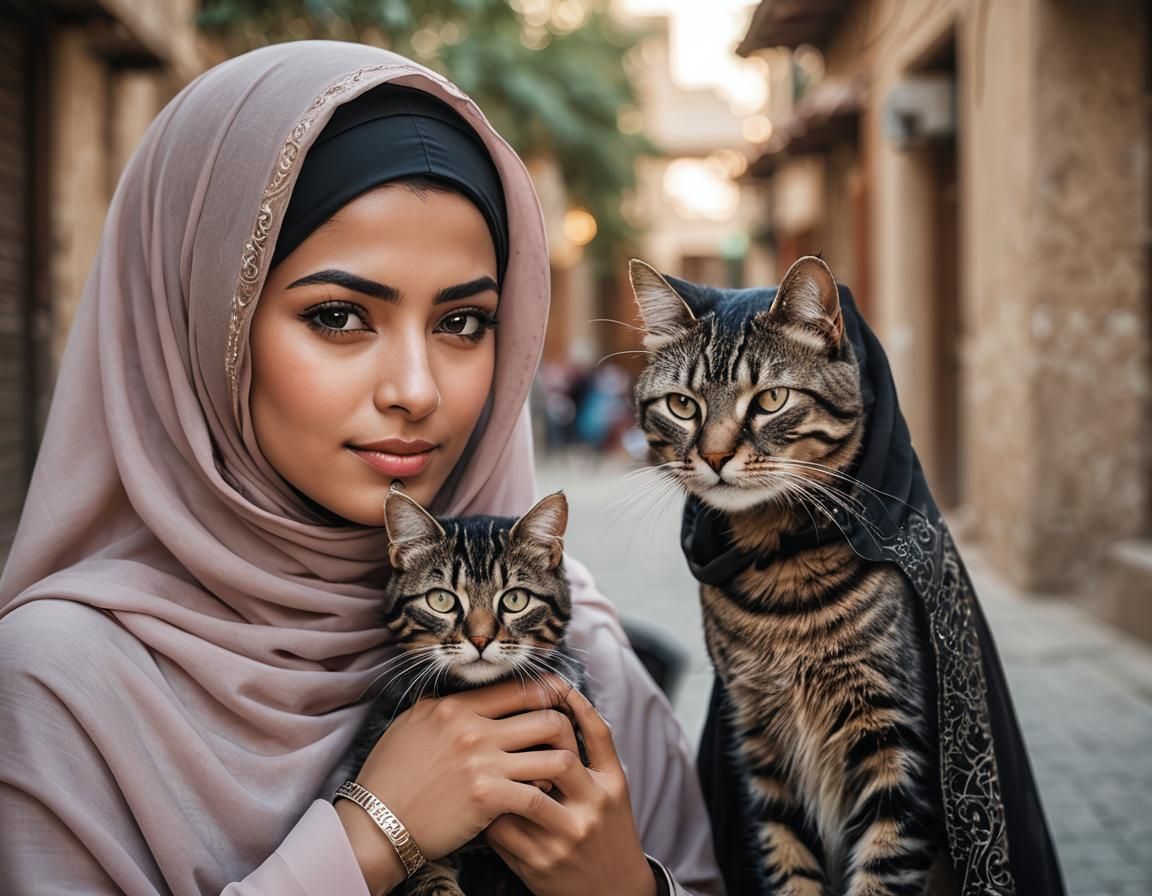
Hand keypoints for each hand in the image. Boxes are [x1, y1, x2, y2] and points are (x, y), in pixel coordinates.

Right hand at [341, 676, 581, 892]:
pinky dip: (547, 797)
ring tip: (561, 774)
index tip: (561, 700)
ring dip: (562, 765)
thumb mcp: (413, 724)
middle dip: (565, 729)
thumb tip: (472, 697)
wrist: (375, 824)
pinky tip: (543, 801)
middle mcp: (472, 729)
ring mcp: (482, 762)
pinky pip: (538, 792)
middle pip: (546, 716)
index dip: (548, 693)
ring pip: (552, 754)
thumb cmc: (390, 776)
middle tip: (568, 741)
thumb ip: (446, 709)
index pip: (518, 690)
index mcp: (455, 707)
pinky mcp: (488, 798)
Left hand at [486, 686, 658, 895]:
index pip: (596, 734)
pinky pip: (500, 829)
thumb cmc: (608, 831)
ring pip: (520, 795)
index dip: (573, 704)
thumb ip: (596, 750)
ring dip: (499, 780)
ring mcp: (563, 838)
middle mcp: (591, 810)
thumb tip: (566, 699)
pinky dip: (487, 812)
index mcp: (611, 786)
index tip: (552, 688)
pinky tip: (483, 804)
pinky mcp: (538, 864)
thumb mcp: (614, 790)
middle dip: (527, 745)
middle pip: (558, 760)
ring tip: (485, 768)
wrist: (613, 893)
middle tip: (505, 736)